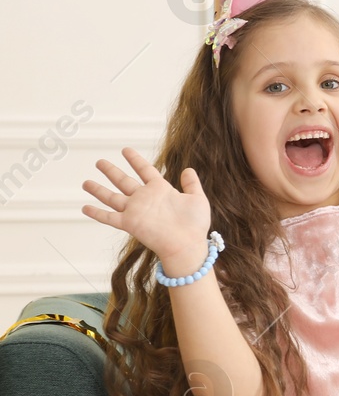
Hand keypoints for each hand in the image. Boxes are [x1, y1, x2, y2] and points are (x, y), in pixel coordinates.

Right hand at [82, 149, 211, 273]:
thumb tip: (188, 169)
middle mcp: (145, 199)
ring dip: (98, 190)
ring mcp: (136, 211)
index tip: (125, 150)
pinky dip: (96, 213)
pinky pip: (108, 217)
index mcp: (160, 190)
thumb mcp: (197, 199)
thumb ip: (192, 184)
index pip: (145, 170)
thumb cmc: (195, 225)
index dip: (135, 160)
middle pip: (123, 181)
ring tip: (85, 182)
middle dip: (111, 171)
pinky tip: (84, 208)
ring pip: (112, 197)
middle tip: (99, 162)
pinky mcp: (130, 223)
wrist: (187, 245)